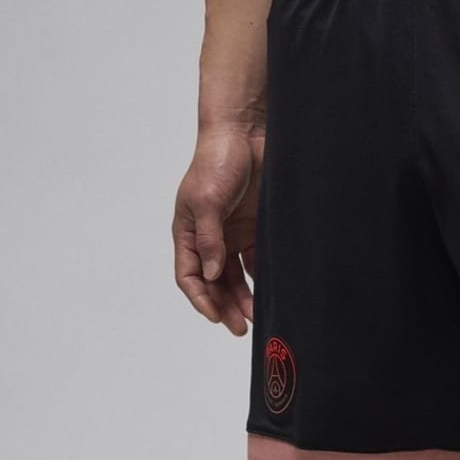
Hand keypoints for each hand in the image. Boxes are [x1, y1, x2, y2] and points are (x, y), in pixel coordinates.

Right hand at [172, 125, 262, 336]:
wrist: (247, 132)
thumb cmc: (217, 161)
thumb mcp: (207, 200)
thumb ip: (209, 238)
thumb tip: (213, 274)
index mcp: (187, 232)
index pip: (189, 275)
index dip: (200, 298)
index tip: (216, 317)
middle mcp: (209, 238)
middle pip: (215, 283)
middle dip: (225, 306)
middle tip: (240, 327)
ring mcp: (233, 235)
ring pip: (237, 278)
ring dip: (245, 298)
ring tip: (258, 316)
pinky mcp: (257, 230)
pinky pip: (257, 262)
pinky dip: (262, 279)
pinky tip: (272, 292)